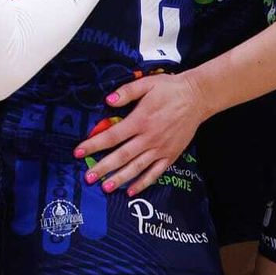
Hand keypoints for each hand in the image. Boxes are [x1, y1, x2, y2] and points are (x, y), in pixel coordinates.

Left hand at [72, 71, 208, 195]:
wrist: (197, 98)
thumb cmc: (169, 89)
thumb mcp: (147, 84)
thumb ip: (126, 92)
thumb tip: (107, 100)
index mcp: (140, 120)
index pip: (112, 136)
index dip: (94, 144)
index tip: (78, 152)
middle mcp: (149, 138)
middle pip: (121, 156)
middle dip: (103, 167)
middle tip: (88, 178)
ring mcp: (160, 149)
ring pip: (136, 167)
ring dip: (119, 178)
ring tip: (105, 188)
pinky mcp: (170, 155)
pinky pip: (155, 173)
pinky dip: (143, 183)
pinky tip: (131, 191)